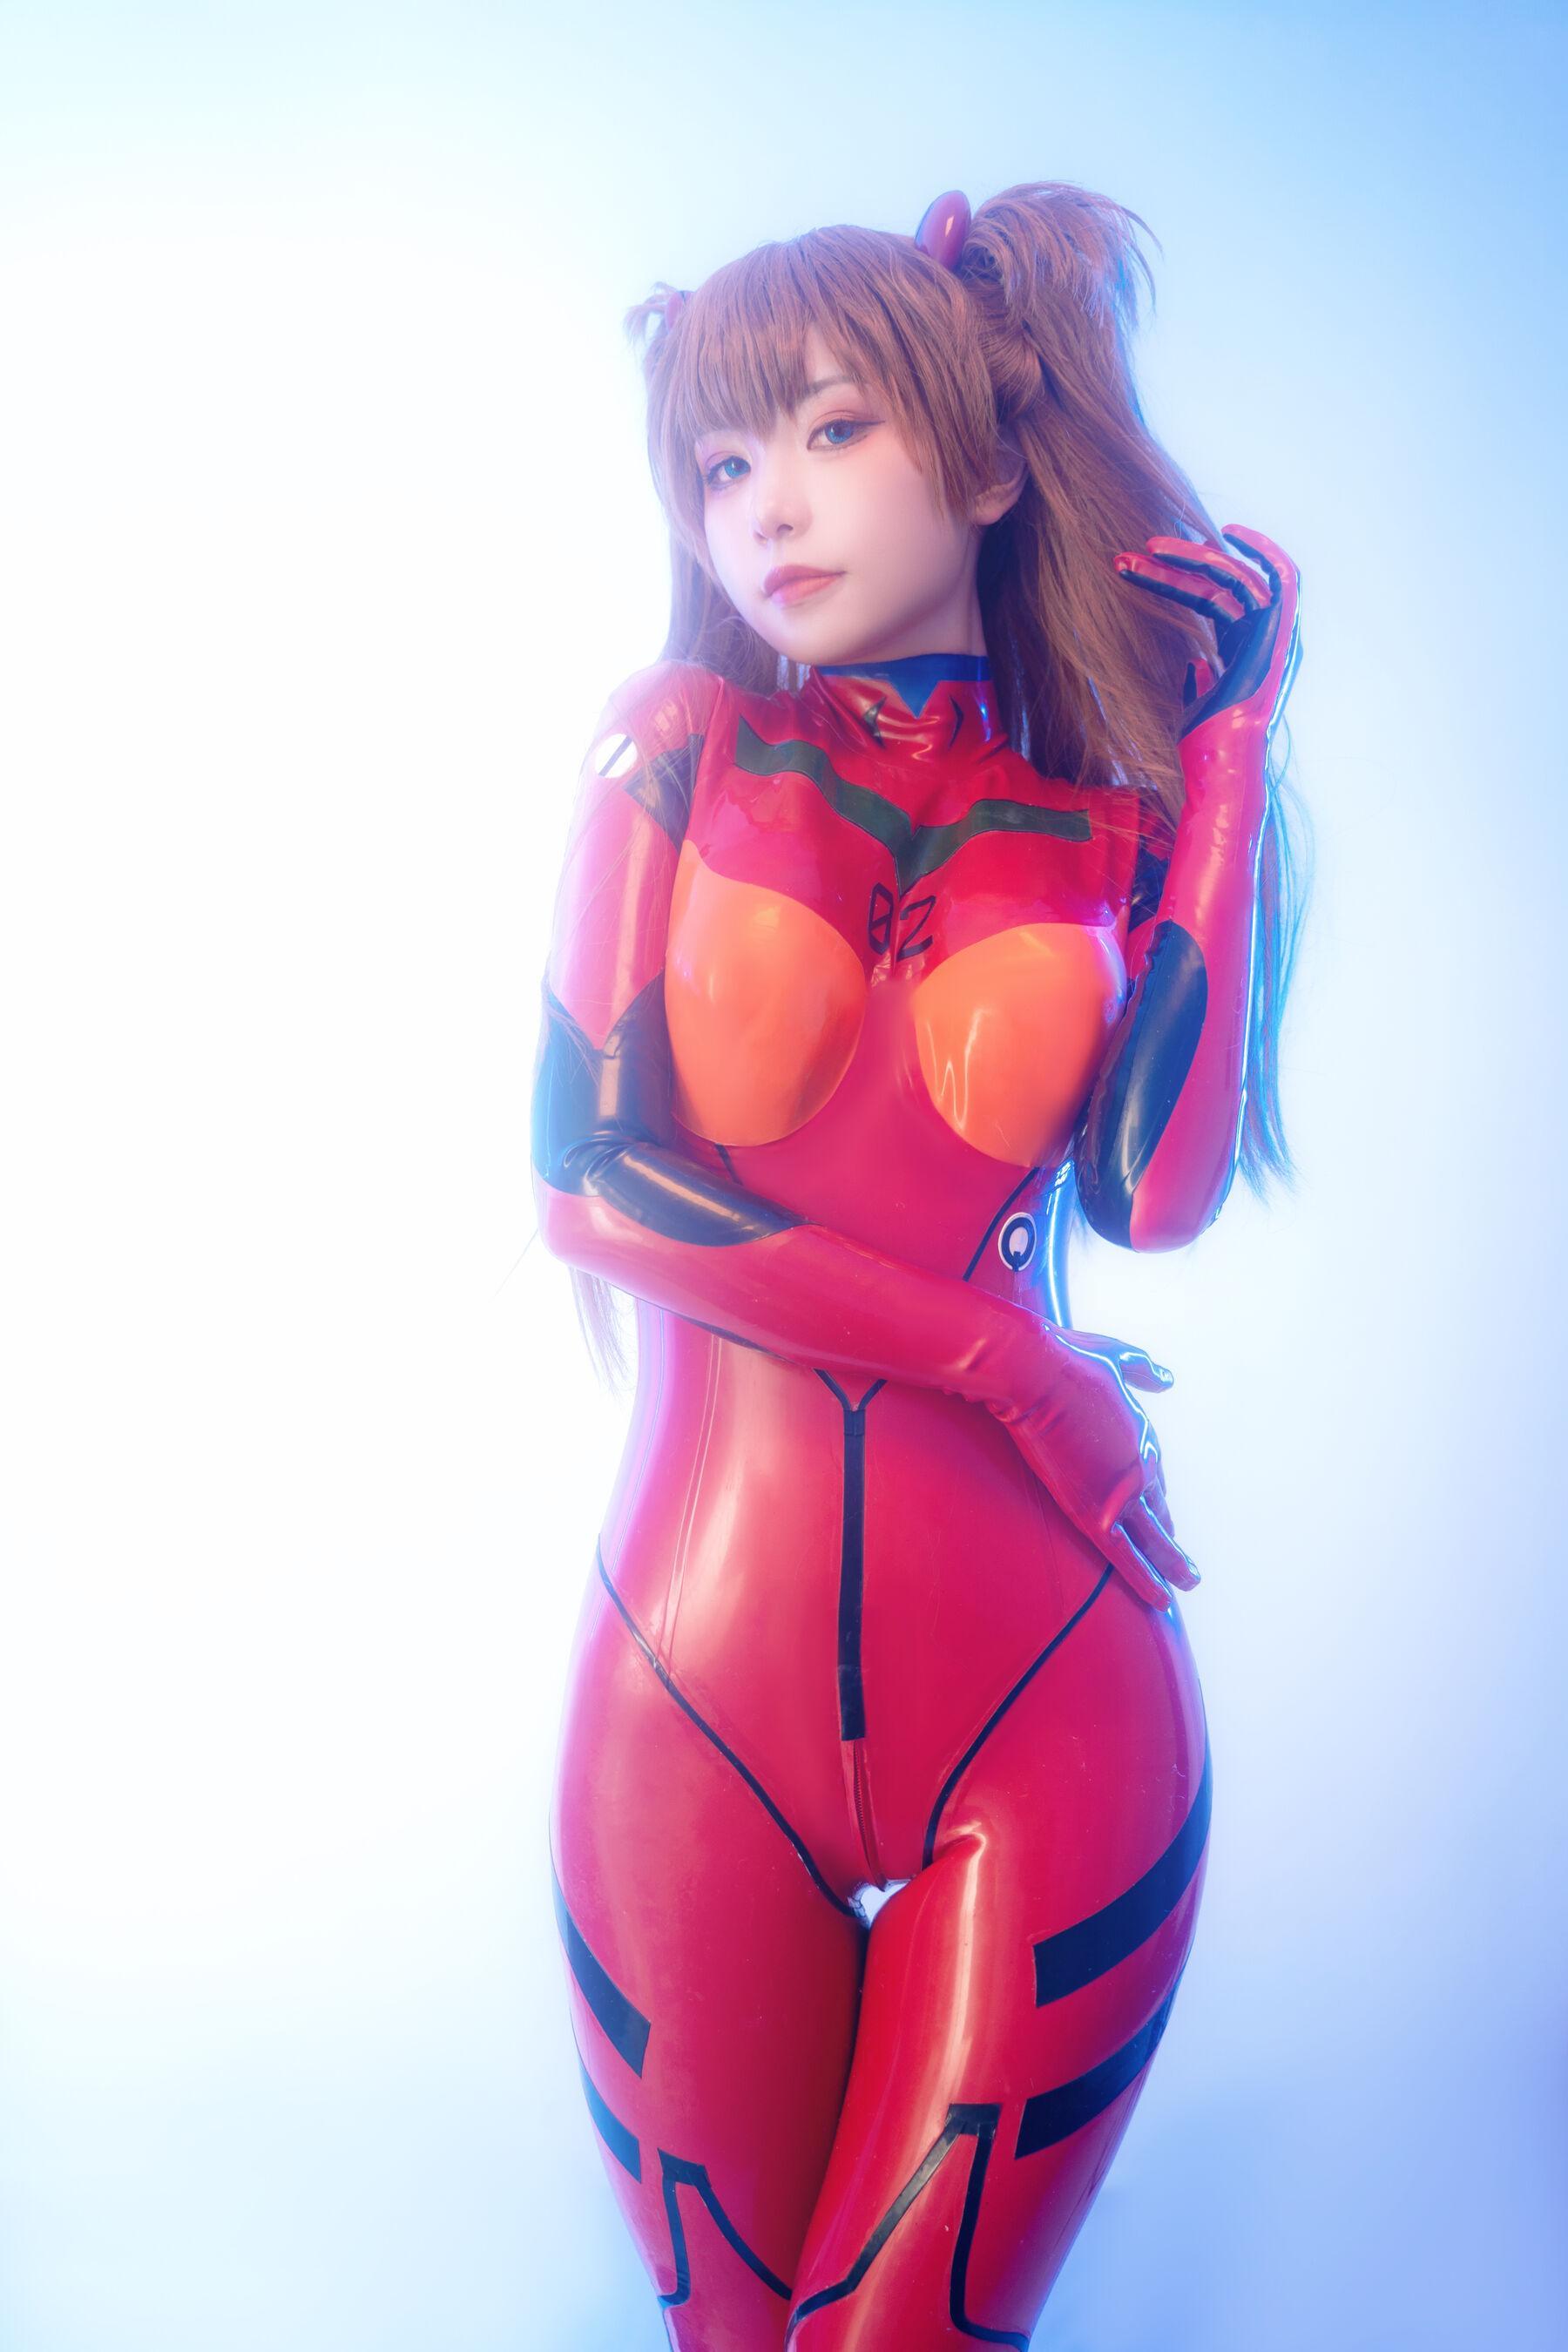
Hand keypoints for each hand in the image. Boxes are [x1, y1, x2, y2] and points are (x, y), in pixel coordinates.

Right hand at [989, 1327, 1198, 1610]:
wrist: (1036, 1373)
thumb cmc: (1066, 1358)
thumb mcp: (1116, 1356)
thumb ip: (1144, 1370)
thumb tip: (1168, 1378)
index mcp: (1141, 1433)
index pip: (1154, 1475)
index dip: (1158, 1497)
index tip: (1162, 1512)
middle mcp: (1138, 1466)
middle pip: (1158, 1510)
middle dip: (1170, 1537)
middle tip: (1184, 1563)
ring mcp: (1119, 1491)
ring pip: (1152, 1539)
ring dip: (1171, 1564)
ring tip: (1186, 1585)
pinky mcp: (1093, 1511)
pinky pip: (1126, 1555)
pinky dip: (1147, 1577)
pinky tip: (1163, 1599)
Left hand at [1112, 523, 1300, 748]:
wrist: (1220, 761)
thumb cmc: (1202, 744)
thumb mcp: (1196, 704)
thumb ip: (1200, 679)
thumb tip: (1194, 664)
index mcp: (1241, 650)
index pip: (1209, 599)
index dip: (1175, 578)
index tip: (1138, 563)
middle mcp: (1260, 638)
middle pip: (1215, 584)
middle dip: (1172, 566)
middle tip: (1127, 556)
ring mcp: (1272, 635)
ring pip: (1234, 578)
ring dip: (1191, 557)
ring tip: (1147, 549)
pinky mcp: (1281, 633)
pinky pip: (1283, 580)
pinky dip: (1264, 550)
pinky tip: (1230, 533)